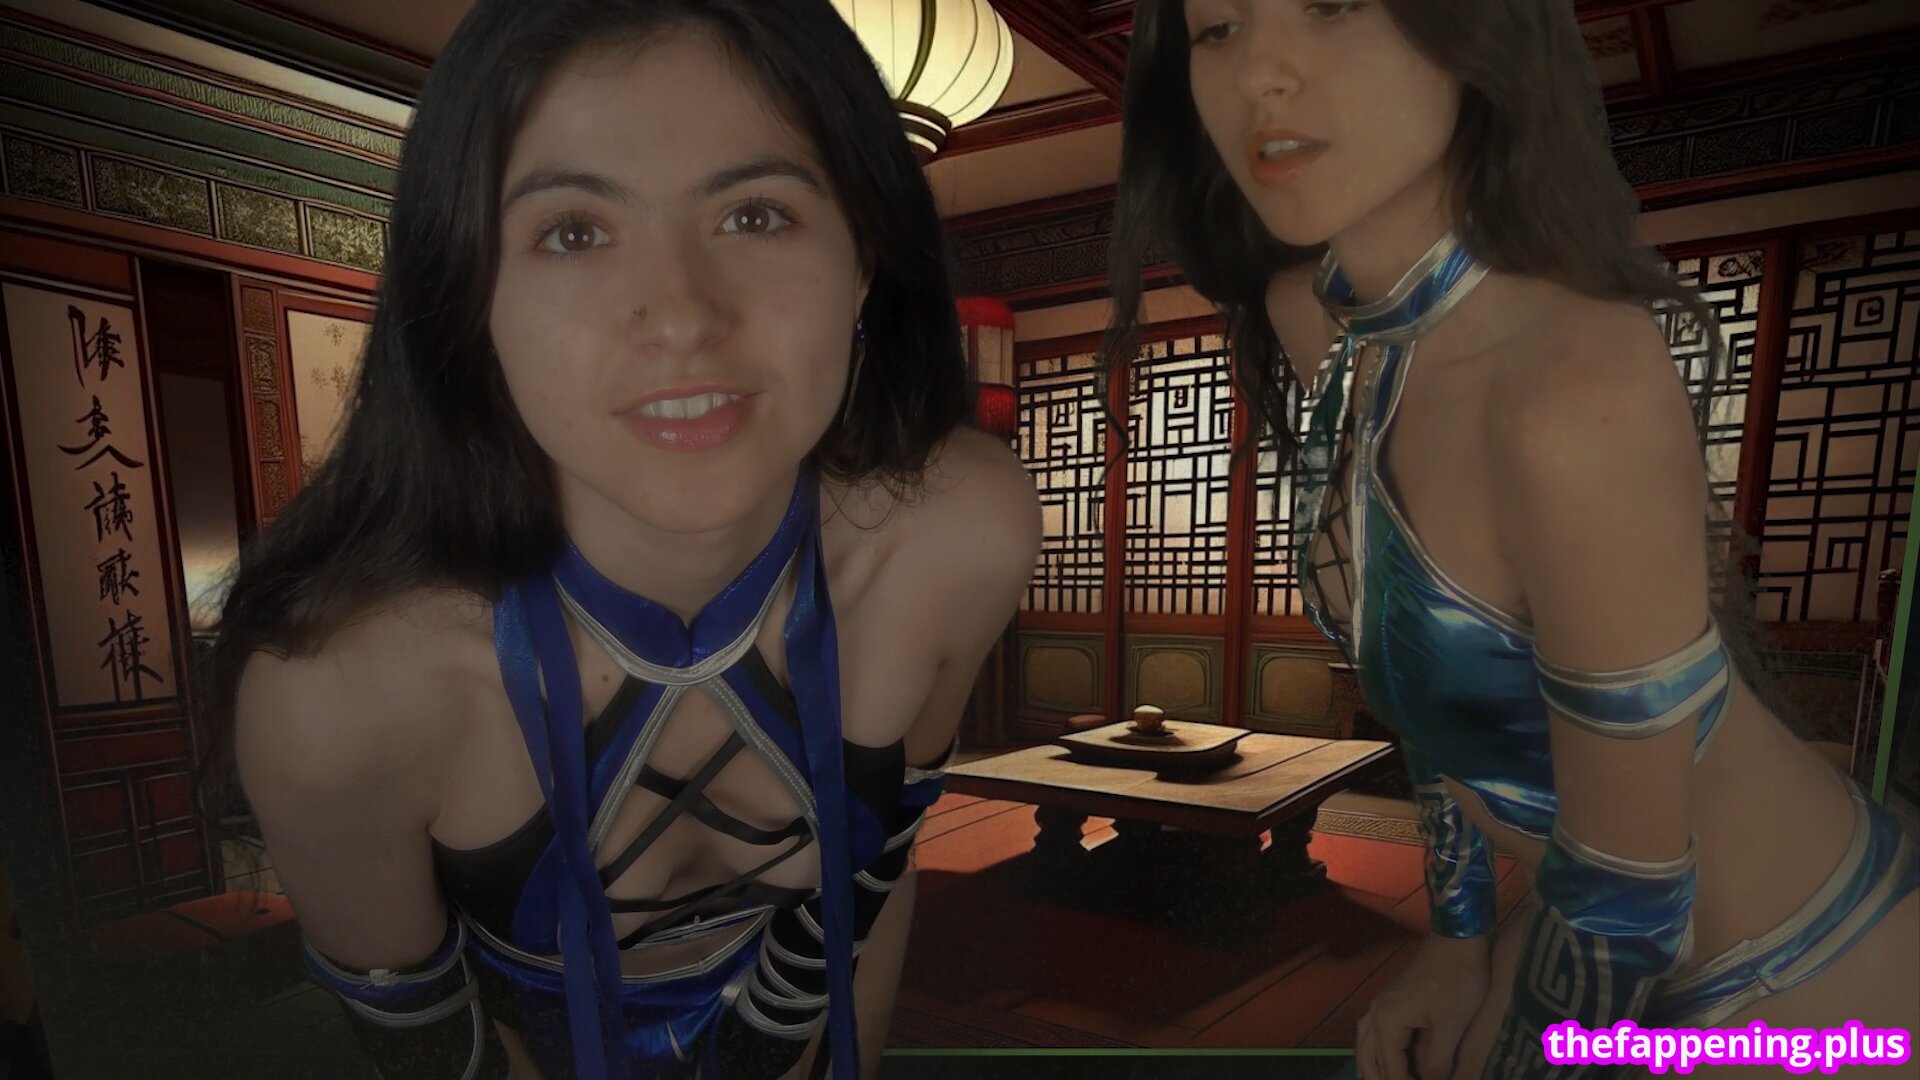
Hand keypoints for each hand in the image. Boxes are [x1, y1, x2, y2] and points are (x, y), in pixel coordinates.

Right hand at [1356, 932, 1490, 1079]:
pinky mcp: (1391, 1000)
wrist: (1457, 939)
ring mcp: (1381, 1004)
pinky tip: (1380, 1055)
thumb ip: (1438, 1060)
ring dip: (1370, 1067)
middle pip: (1368, 1058)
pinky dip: (1372, 1050)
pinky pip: (1371, 1032)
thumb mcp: (1452, 1024)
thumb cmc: (1457, 980)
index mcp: (1388, 1021)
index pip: (1391, 1069)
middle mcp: (1376, 1014)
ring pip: (1365, 1044)